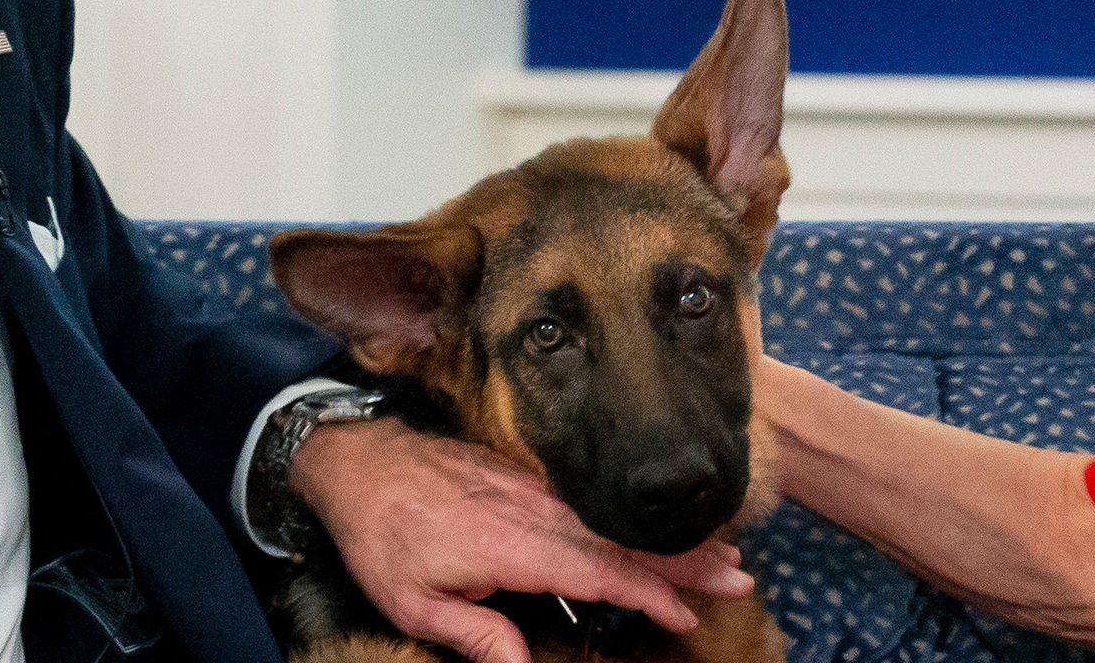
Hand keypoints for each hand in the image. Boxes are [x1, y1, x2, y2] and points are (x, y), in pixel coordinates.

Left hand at [290, 417, 753, 662]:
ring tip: (721, 555)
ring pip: (608, 518)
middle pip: (616, 538)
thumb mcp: (413, 602)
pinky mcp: (522, 481)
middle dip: (681, 558)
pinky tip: (655, 533)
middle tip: (739, 576)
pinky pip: (586, 504)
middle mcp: (526, 511)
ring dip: (665, 538)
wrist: (354, 460)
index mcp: (506, 543)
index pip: (591, 569)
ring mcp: (527, 491)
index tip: (686, 610)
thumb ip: (476, 635)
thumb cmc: (379, 536)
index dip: (644, 590)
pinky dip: (627, 522)